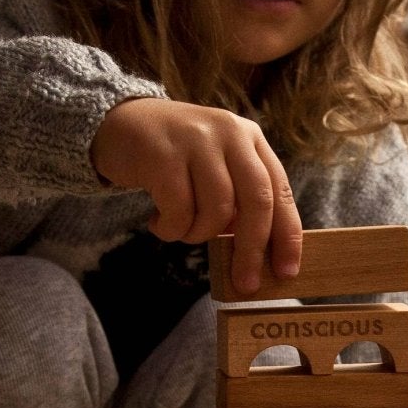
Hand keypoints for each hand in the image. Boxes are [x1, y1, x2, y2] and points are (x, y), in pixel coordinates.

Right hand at [91, 97, 301, 293]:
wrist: (120, 123)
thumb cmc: (175, 157)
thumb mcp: (215, 166)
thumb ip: (239, 198)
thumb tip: (257, 254)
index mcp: (250, 138)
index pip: (280, 190)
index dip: (287, 235)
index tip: (287, 271)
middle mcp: (229, 133)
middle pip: (256, 201)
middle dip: (252, 249)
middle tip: (245, 283)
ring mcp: (197, 140)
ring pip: (217, 210)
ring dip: (199, 235)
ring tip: (182, 231)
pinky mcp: (163, 154)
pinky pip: (179, 210)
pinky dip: (171, 229)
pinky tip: (158, 223)